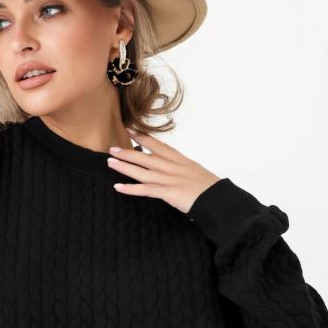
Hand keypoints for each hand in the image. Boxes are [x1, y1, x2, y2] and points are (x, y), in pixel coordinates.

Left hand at [107, 128, 221, 213]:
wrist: (217, 198)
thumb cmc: (209, 188)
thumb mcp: (194, 171)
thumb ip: (181, 168)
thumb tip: (172, 168)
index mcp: (179, 160)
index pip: (158, 145)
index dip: (143, 137)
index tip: (130, 130)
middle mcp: (172, 167)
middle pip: (145, 157)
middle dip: (127, 152)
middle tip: (112, 148)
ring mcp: (169, 179)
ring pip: (142, 171)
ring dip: (124, 167)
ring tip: (110, 163)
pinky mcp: (168, 192)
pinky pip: (145, 190)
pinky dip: (131, 189)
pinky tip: (118, 187)